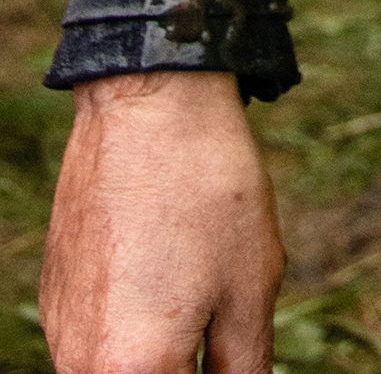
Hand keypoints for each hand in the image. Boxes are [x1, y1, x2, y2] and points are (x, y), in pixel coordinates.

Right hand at [40, 72, 284, 373]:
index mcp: (131, 372)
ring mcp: (62, 330)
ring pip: (120, 369)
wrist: (150, 104)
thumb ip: (244, 369)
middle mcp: (80, 364)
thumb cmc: (208, 191)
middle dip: (187, 366)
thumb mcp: (250, 288)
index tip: (231, 351)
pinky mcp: (57, 296)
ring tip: (199, 290)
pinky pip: (98, 339)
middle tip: (221, 328)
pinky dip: (135, 327)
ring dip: (162, 353)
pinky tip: (168, 272)